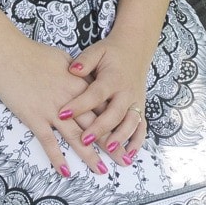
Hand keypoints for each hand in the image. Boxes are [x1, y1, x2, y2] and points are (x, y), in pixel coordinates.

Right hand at [0, 35, 109, 177]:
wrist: (9, 53)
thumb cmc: (34, 53)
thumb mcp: (63, 59)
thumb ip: (78, 72)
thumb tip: (87, 80)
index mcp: (78, 84)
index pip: (102, 107)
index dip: (115, 122)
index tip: (127, 135)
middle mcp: (70, 99)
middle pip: (94, 125)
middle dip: (110, 144)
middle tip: (123, 161)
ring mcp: (52, 110)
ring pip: (75, 136)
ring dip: (89, 155)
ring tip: (101, 170)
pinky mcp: (35, 117)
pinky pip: (49, 141)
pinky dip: (57, 157)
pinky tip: (66, 171)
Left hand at [60, 35, 148, 161]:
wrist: (134, 48)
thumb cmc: (111, 52)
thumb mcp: (97, 50)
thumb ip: (85, 60)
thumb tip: (72, 69)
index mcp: (113, 78)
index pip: (95, 94)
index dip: (79, 104)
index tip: (63, 114)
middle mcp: (126, 92)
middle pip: (114, 112)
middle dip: (100, 128)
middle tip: (84, 139)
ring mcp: (135, 101)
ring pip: (130, 123)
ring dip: (121, 137)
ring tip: (109, 149)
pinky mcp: (140, 108)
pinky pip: (142, 128)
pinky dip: (137, 143)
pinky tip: (128, 156)